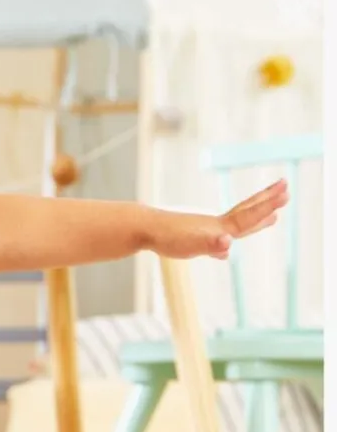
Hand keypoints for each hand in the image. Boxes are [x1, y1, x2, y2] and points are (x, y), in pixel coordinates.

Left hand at [150, 180, 287, 260]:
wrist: (145, 229)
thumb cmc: (166, 237)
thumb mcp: (190, 245)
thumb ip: (211, 245)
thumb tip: (227, 243)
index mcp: (219, 227)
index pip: (248, 218)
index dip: (266, 209)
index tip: (284, 195)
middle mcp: (217, 225)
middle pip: (248, 211)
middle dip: (267, 201)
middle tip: (286, 186)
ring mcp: (208, 228)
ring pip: (238, 221)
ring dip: (256, 216)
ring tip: (272, 215)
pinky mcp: (197, 235)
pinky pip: (220, 234)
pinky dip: (230, 236)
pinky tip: (227, 243)